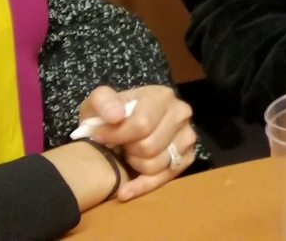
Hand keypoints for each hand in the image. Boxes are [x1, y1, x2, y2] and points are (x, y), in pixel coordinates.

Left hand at [79, 84, 197, 200]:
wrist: (119, 129)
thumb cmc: (110, 116)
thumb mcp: (98, 102)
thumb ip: (103, 102)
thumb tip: (116, 116)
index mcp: (162, 96)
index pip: (142, 124)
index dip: (117, 135)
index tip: (100, 137)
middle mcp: (181, 114)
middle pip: (150, 146)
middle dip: (128, 150)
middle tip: (119, 146)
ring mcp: (187, 137)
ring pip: (157, 164)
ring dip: (135, 165)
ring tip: (128, 155)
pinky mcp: (187, 158)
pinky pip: (164, 179)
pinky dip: (142, 186)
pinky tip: (125, 189)